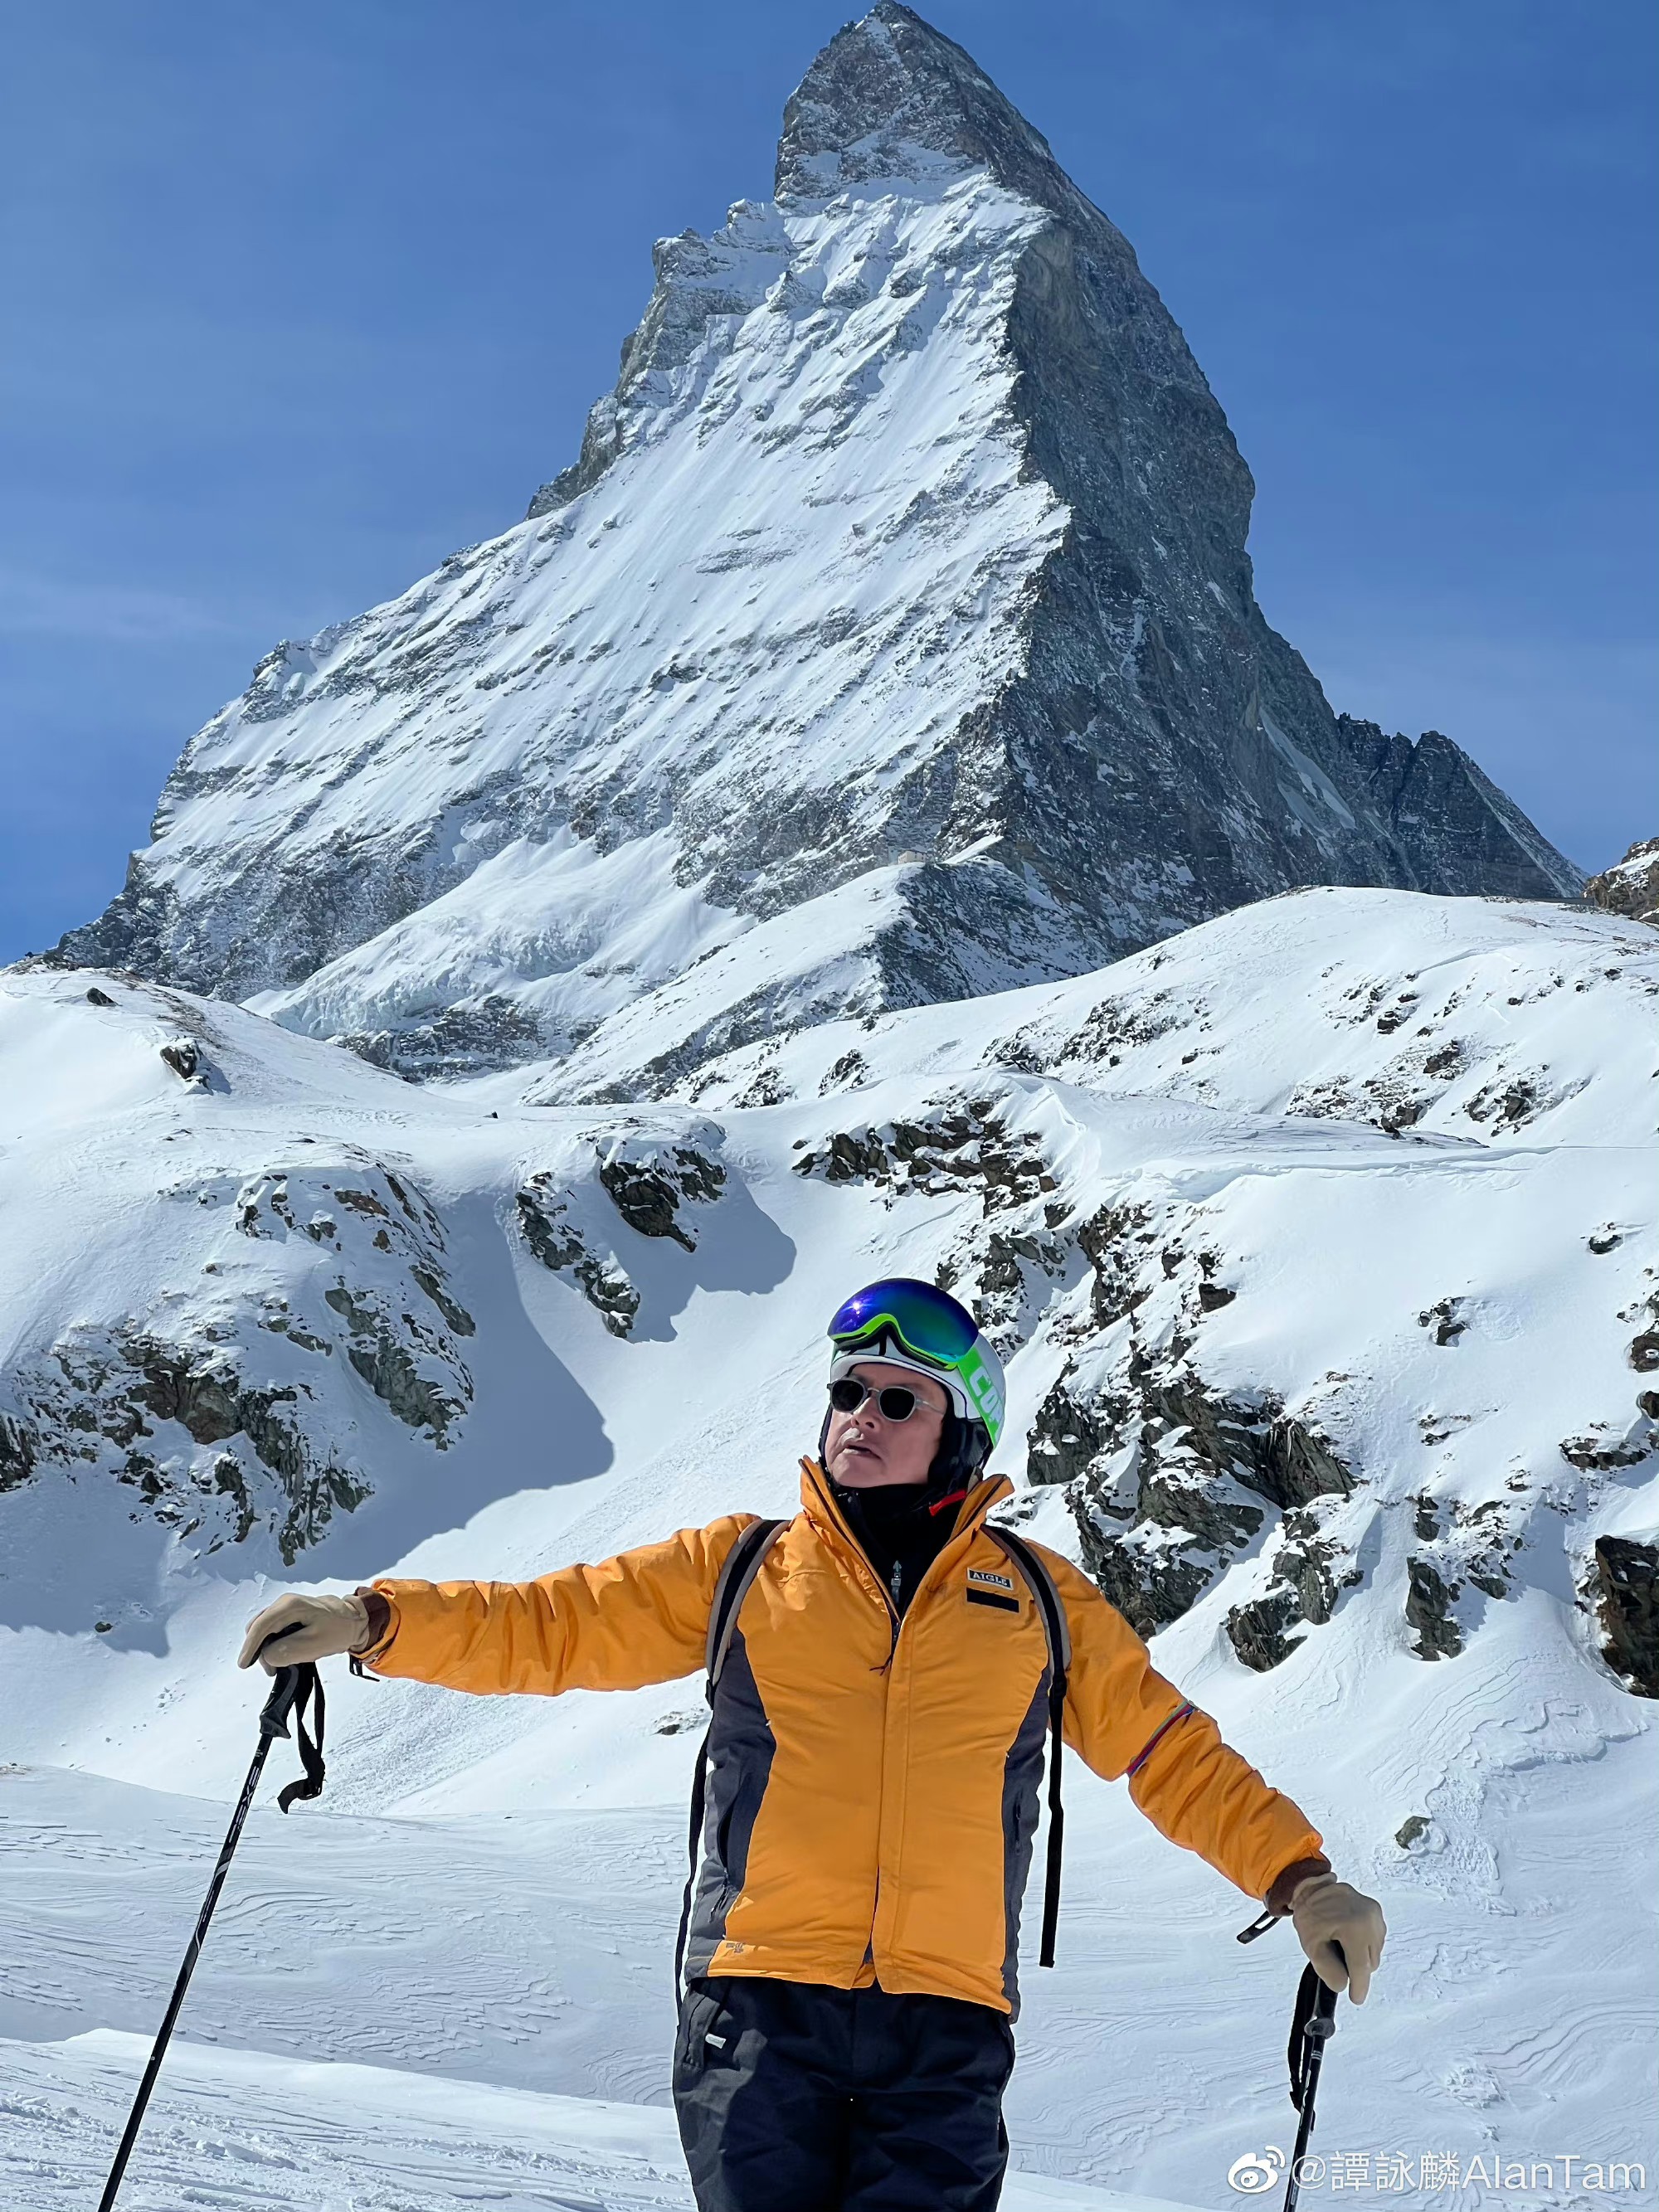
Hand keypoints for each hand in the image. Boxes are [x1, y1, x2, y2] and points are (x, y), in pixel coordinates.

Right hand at [238, 1591, 370, 1671]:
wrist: (355, 1620)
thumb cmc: (338, 1630)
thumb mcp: (314, 1645)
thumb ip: (287, 1650)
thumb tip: (267, 1654)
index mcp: (290, 1605)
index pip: (260, 1626)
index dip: (249, 1646)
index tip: (244, 1665)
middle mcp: (285, 1603)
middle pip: (259, 1627)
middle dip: (260, 1649)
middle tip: (273, 1670)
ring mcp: (286, 1607)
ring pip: (264, 1629)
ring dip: (267, 1648)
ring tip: (280, 1665)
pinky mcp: (290, 1614)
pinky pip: (273, 1630)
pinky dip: (274, 1643)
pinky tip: (284, 1654)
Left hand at [1290, 1873, 1385, 2001]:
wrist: (1311, 1884)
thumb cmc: (1309, 1912)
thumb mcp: (1311, 1944)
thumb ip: (1327, 1969)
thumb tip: (1343, 1985)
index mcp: (1355, 1927)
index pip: (1360, 1967)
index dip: (1358, 1987)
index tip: (1356, 1998)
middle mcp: (1371, 1919)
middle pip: (1368, 1962)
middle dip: (1354, 1967)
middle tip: (1335, 1956)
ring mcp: (1376, 1914)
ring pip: (1373, 1952)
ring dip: (1359, 1955)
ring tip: (1339, 1942)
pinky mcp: (1377, 1911)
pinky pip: (1374, 1939)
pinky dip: (1363, 1944)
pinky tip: (1347, 1935)